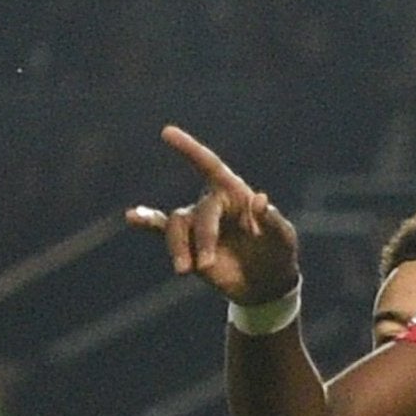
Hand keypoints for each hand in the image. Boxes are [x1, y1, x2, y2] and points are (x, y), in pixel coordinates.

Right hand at [127, 126, 298, 304]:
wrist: (265, 283)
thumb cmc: (278, 253)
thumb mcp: (283, 239)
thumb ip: (272, 221)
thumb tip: (260, 199)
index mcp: (234, 193)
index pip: (210, 166)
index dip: (190, 150)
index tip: (167, 133)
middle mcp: (212, 203)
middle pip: (199, 214)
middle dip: (204, 238)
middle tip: (210, 265)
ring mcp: (196, 223)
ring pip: (176, 226)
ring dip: (179, 247)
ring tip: (185, 271)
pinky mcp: (187, 244)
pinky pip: (161, 229)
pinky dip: (146, 222)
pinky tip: (132, 217)